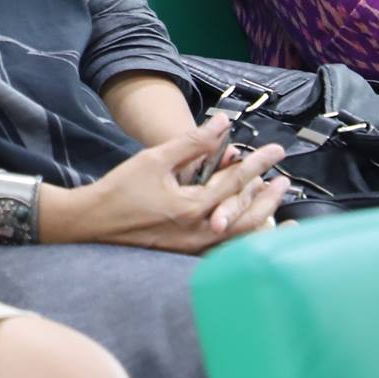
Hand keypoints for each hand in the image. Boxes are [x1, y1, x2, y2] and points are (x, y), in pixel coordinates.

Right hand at [44, 116, 289, 254]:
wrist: (93, 223)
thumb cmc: (121, 189)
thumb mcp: (155, 158)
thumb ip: (192, 142)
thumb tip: (222, 123)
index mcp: (193, 207)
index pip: (235, 181)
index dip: (258, 163)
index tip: (277, 150)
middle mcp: (199, 231)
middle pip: (246, 215)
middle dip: (267, 197)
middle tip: (284, 182)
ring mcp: (193, 247)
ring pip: (239, 238)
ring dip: (261, 220)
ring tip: (277, 212)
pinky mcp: (185, 254)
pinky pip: (224, 249)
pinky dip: (242, 240)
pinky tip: (249, 236)